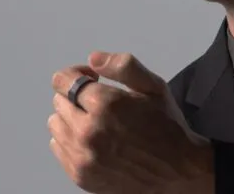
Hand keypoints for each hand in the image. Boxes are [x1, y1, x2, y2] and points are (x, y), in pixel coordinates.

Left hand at [48, 52, 213, 193]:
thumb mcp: (154, 87)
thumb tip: (93, 59)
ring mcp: (82, 156)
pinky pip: (58, 148)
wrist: (177, 171)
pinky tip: (94, 141)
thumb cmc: (167, 126)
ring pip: (56, 125)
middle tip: (99, 102)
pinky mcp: (80, 174)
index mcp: (105, 104)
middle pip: (59, 101)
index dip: (76, 74)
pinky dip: (71, 140)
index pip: (64, 80)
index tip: (92, 78)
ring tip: (96, 122)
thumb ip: (123, 66)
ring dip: (71, 118)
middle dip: (76, 96)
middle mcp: (88, 131)